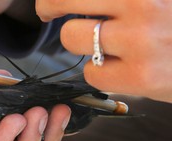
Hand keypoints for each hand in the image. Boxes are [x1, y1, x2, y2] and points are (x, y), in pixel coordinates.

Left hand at [36, 0, 171, 102]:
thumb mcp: (152, 0)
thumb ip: (120, 0)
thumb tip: (78, 1)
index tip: (49, 1)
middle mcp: (143, 2)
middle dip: (49, 6)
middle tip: (47, 11)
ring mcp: (141, 39)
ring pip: (71, 37)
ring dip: (79, 42)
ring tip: (102, 44)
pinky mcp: (140, 76)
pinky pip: (90, 72)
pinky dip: (98, 72)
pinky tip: (118, 69)